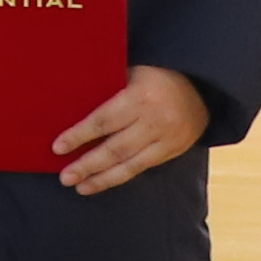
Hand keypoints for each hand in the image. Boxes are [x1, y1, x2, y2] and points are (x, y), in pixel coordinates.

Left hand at [54, 64, 212, 198]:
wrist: (202, 86)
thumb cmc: (154, 75)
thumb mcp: (130, 73)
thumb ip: (107, 90)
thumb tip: (68, 107)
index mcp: (140, 97)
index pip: (103, 121)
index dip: (79, 136)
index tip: (57, 148)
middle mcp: (155, 120)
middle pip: (116, 148)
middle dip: (88, 165)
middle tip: (65, 177)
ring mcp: (168, 138)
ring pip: (131, 164)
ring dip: (103, 178)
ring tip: (80, 187)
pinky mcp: (175, 150)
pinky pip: (145, 167)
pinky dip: (123, 175)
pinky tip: (105, 181)